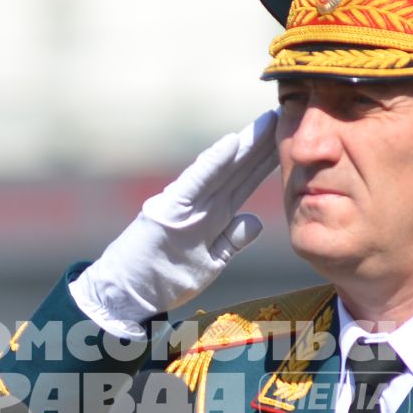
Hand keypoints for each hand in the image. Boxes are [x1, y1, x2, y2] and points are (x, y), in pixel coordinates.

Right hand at [72, 111, 278, 335]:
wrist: (125, 294)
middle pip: (237, 171)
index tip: (288, 141)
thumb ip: (231, 240)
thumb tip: (256, 220)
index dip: (264, 162)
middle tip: (286, 118)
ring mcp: (183, 206)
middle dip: (261, 146)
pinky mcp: (168, 212)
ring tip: (266, 123)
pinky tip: (230, 143)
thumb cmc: (163, 279)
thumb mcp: (208, 262)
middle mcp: (199, 205)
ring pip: (222, 171)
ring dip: (244, 145)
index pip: (243, 183)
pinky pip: (195, 184)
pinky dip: (212, 163)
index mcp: (211, 216)